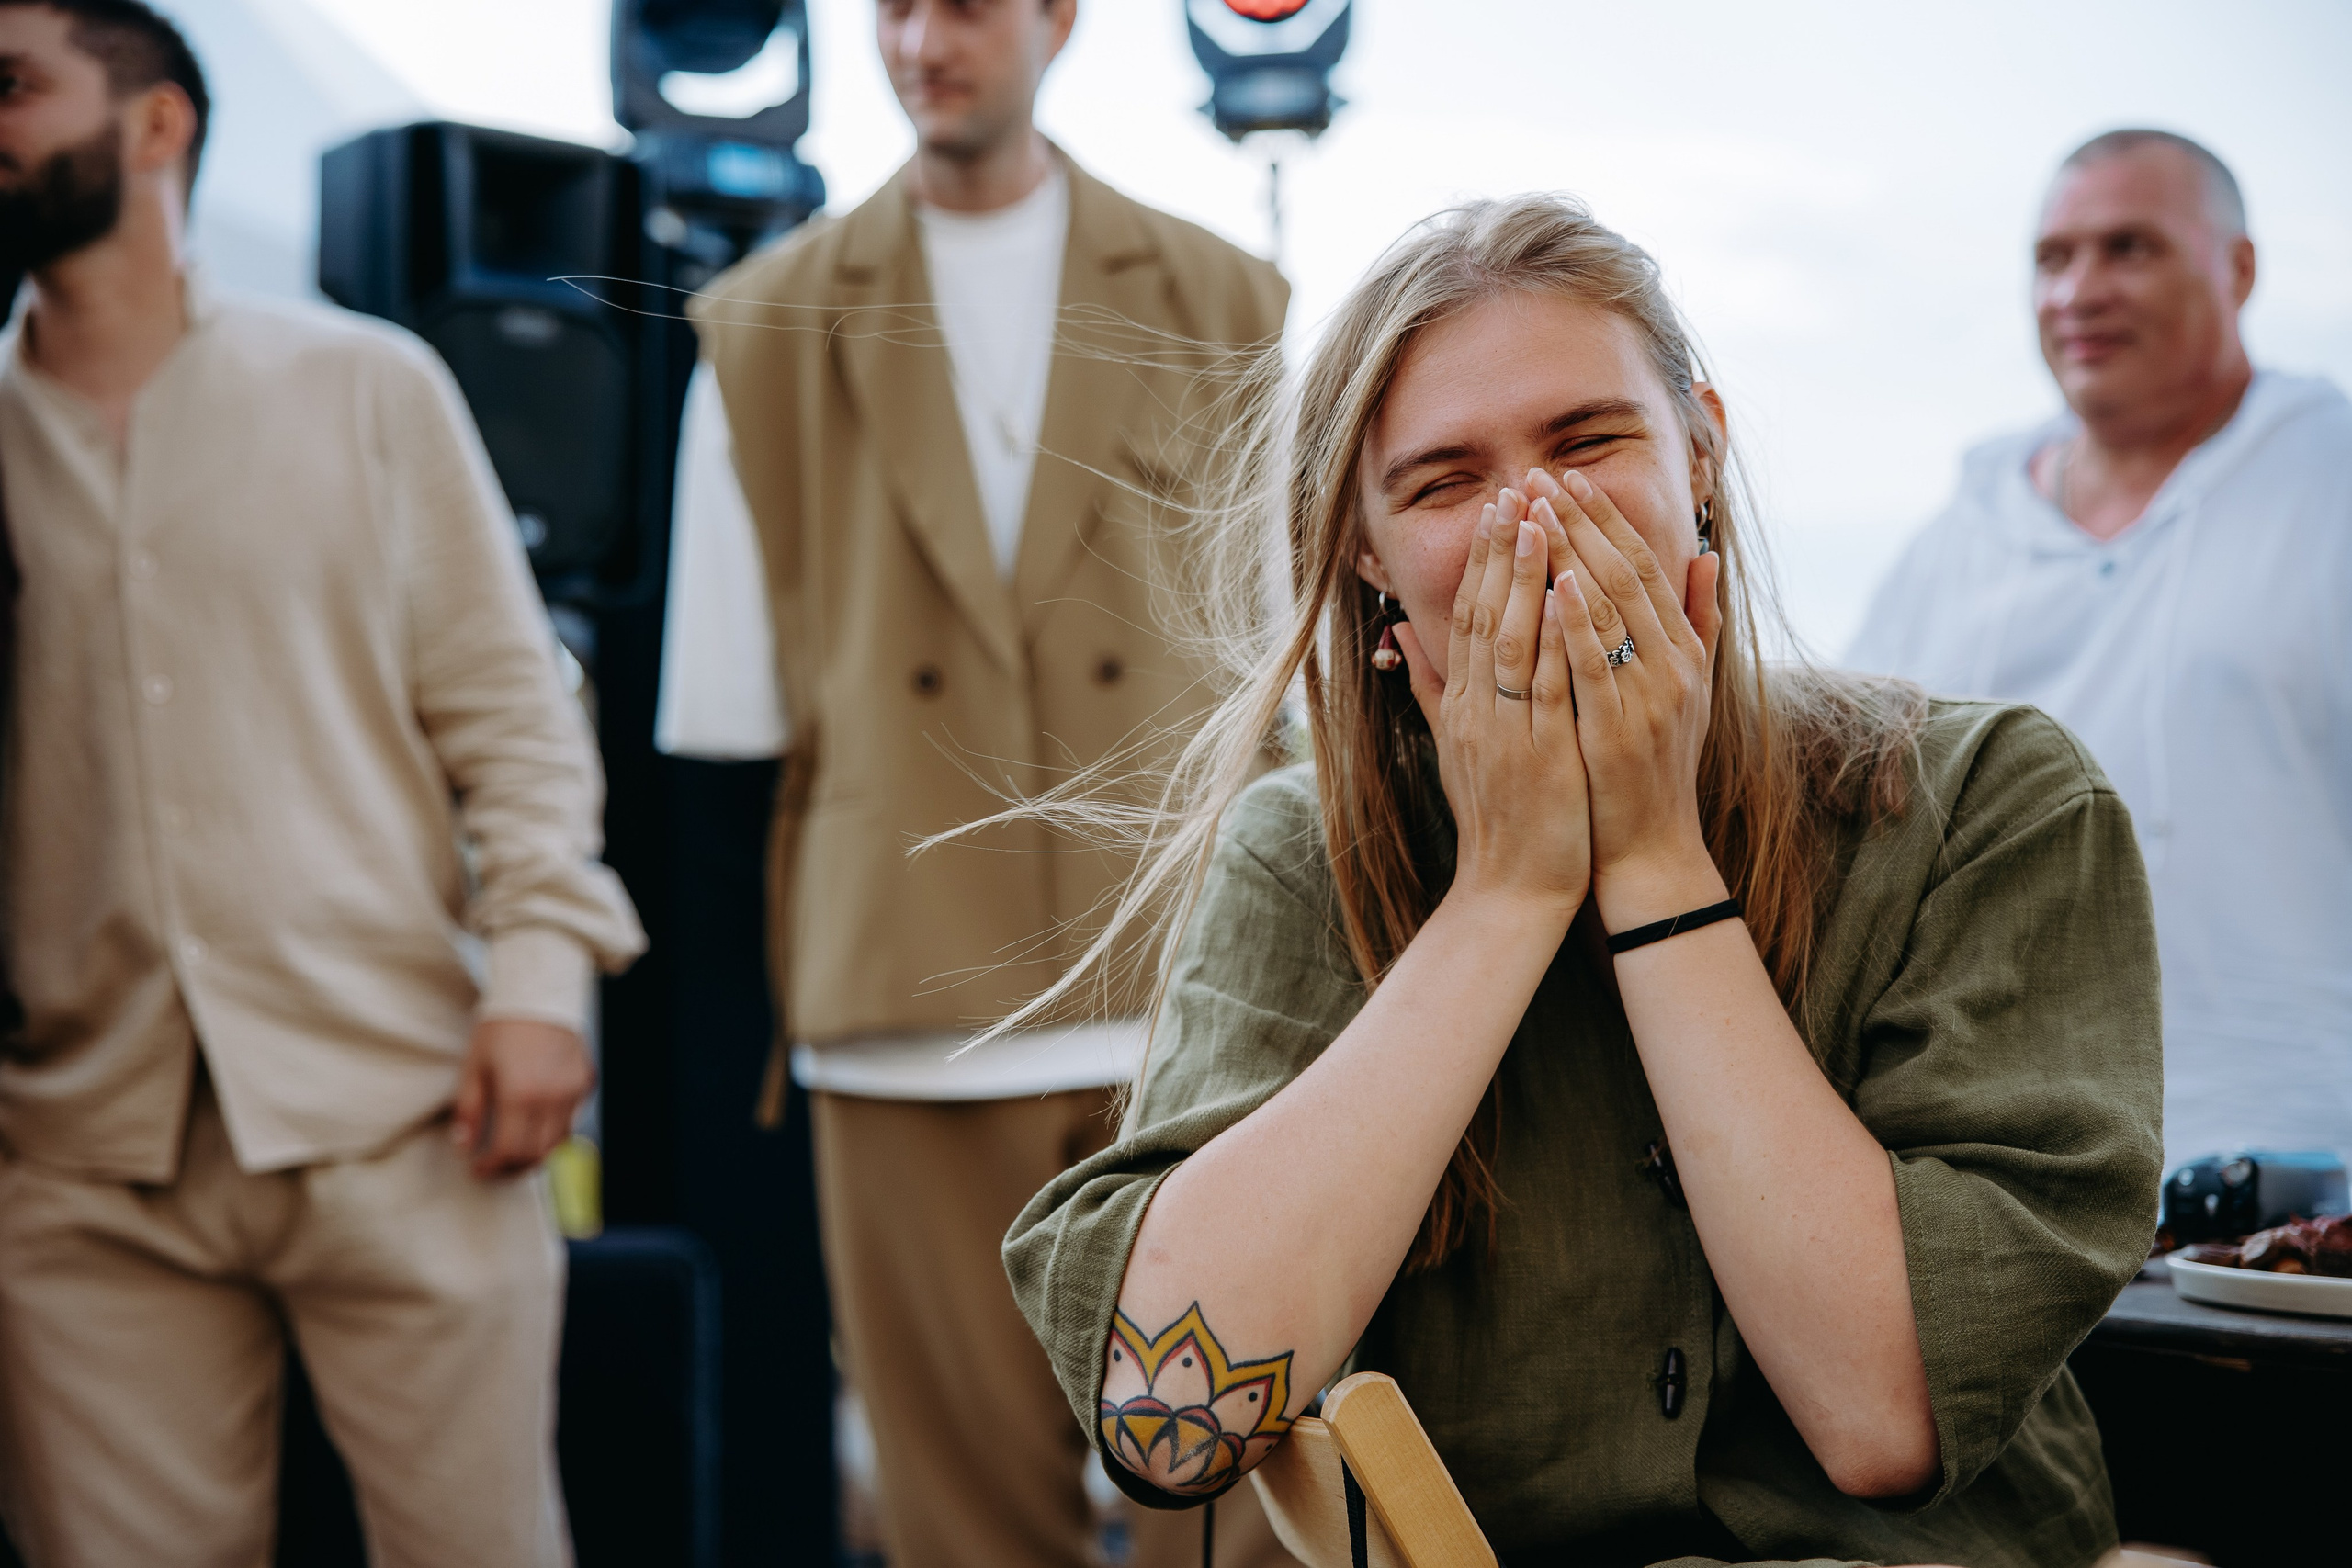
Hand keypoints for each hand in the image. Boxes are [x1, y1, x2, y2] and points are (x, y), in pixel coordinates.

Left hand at [452, 1017, 594, 1178]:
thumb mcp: (474, 1066)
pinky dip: (552, 1131)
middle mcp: (553, 1097)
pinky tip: (533, 1123)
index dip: (491, 1168)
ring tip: (514, 1154)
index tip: (477, 1170)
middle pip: (537, 1155)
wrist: (540, 991)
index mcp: (520, 1094)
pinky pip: (571, 1119)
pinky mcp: (586, 1082)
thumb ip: (469, 1110)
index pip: (509, 1151)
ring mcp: (574, 1090)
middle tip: (494, 1169)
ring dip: (535, 1155)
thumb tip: (465, 1147)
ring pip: (558, 1143)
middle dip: (513, 1169)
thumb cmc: (500, 1027)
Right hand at [1393, 490, 1589, 921]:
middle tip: (1515, 490)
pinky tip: (1565, 593)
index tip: (1498, 507)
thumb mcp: (1452, 745)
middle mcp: (1475, 711)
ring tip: (1538, 520)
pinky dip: (1553, 637)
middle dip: (1500, 550)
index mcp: (1461, 705)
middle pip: (1483, 615)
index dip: (1481, 559)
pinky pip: (1544, 686)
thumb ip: (1430, 685)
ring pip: (1511, 639)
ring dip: (1524, 577)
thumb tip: (1399, 632)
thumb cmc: (1495, 819)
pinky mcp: (1537, 755)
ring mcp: (1504, 731)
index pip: (1467, 616)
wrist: (1509, 891)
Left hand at [1523, 467, 1724, 925]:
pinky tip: (1553, 584)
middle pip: (1623, 576)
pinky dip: (1577, 623)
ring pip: (1608, 611)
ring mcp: (1648, 699)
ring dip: (1570, 555)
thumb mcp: (1687, 690)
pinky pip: (1596, 667)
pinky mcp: (1618, 731)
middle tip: (1538, 474)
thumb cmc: (1654, 767)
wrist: (1648, 848)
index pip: (1643, 567)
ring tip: (1535, 509)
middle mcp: (1672, 668)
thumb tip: (1703, 555)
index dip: (1606, 519)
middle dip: (1579, 521)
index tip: (1568, 477)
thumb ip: (1696, 623)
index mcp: (1682, 653)